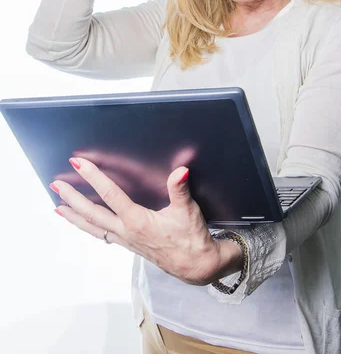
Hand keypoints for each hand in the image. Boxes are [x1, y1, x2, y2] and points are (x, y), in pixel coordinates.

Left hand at [51, 157, 241, 285]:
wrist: (196, 266)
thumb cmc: (191, 238)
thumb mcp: (188, 211)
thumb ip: (180, 189)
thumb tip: (180, 170)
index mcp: (138, 221)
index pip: (111, 195)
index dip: (94, 177)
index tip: (80, 163)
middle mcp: (127, 232)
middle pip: (92, 214)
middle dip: (73, 198)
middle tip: (56, 184)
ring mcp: (126, 240)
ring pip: (93, 227)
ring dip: (74, 216)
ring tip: (58, 206)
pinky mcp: (129, 245)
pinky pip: (102, 235)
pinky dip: (88, 227)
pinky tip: (83, 223)